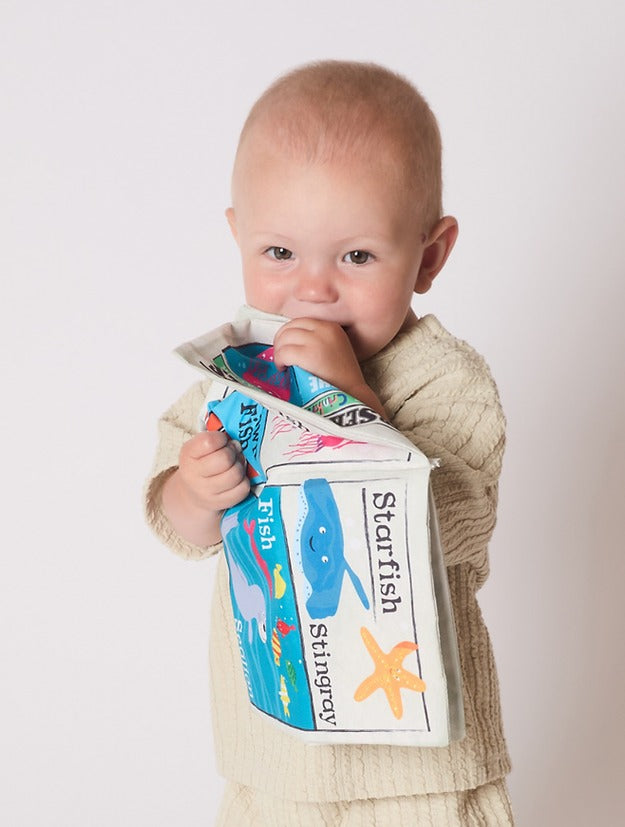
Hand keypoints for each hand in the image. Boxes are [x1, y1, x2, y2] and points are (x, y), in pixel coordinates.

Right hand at [161, 431, 249, 545]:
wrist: (192, 492)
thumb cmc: (200, 464)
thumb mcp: (199, 448)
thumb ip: (217, 440)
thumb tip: (237, 444)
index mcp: (188, 455)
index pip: (209, 442)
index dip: (222, 439)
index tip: (222, 441)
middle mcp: (193, 475)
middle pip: (225, 459)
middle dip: (233, 453)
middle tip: (231, 454)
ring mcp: (206, 491)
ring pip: (236, 474)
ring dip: (240, 467)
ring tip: (234, 466)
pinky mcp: (219, 503)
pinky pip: (242, 489)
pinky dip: (244, 482)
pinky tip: (236, 479)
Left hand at [273, 318, 365, 396]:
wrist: (353, 394)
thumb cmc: (343, 379)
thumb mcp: (335, 349)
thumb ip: (317, 341)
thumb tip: (292, 342)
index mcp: (331, 327)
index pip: (301, 322)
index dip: (288, 334)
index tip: (286, 346)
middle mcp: (325, 330)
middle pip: (290, 327)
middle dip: (280, 342)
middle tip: (281, 356)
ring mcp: (317, 341)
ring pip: (284, 338)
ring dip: (278, 352)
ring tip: (283, 364)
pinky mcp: (309, 355)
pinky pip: (283, 352)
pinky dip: (279, 361)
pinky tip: (284, 369)